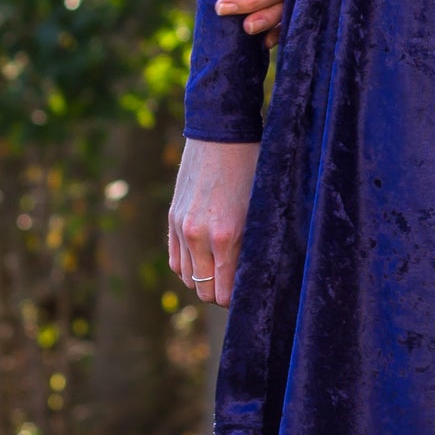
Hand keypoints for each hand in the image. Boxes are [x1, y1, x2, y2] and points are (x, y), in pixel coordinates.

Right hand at [168, 138, 259, 308]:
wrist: (221, 134)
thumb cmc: (253, 169)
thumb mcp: (262, 209)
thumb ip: (254, 245)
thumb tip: (254, 276)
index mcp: (227, 236)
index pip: (225, 292)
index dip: (237, 300)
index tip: (249, 295)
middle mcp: (199, 236)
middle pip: (204, 290)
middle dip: (220, 294)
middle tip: (237, 288)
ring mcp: (182, 227)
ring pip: (188, 278)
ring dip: (204, 281)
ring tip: (222, 274)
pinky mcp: (173, 218)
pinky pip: (176, 260)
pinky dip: (189, 268)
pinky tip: (205, 261)